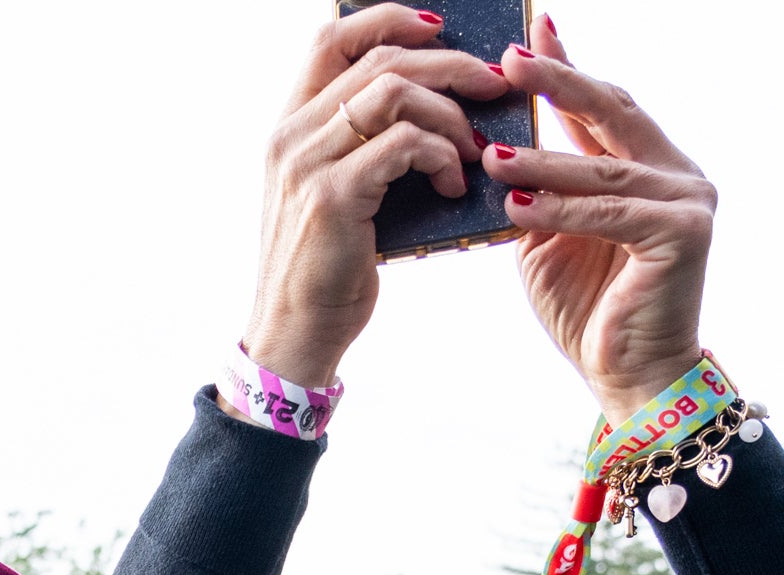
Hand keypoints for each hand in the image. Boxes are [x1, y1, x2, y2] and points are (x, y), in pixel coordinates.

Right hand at [239, 6, 506, 389]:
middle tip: (494, 85)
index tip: (440, 27)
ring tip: (475, 147)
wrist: (294, 334)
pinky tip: (456, 187)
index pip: (331, 37)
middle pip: (380, 59)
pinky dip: (443, 157)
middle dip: (449, 64)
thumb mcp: (336, 193)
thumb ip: (363, 145)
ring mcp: (307, 164)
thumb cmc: (327, 268)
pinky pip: (404, 145)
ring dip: (451, 113)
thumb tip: (432, 103)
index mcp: (290, 126)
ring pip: (396, 92)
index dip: (388, 17)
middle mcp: (290, 136)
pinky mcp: (332, 196)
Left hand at [479, 21, 717, 426]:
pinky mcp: (684, 234)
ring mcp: (688, 200)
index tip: (530, 30)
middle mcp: (677, 173)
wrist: (629, 377)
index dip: (565, 69)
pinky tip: (516, 204)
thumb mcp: (549, 238)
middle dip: (558, 84)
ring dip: (540, 160)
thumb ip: (537, 189)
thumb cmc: (590, 309)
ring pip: (601, 168)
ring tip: (488, 154)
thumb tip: (494, 145)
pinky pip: (608, 213)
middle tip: (508, 61)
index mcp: (648, 167)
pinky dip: (559, 208)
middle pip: (612, 113)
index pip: (602, 107)